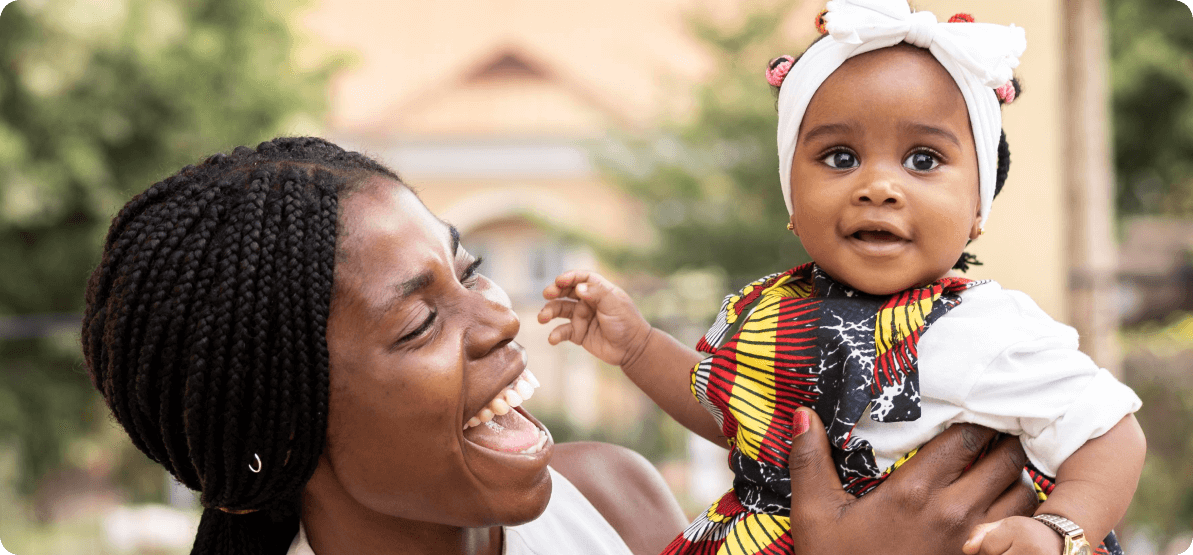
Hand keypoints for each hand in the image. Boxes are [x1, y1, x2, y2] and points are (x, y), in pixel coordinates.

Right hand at [539, 270, 652, 366]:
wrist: (632, 349)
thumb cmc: (627, 323)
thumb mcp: (614, 304)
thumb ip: (597, 294)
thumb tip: (578, 288)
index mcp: (599, 290)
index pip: (581, 278)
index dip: (570, 277)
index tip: (560, 281)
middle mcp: (588, 301)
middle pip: (566, 291)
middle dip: (555, 291)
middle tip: (547, 294)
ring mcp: (581, 317)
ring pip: (560, 310)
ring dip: (549, 312)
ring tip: (542, 317)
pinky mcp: (578, 333)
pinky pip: (563, 331)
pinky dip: (556, 334)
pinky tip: (552, 338)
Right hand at [786, 407, 1039, 554]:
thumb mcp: (814, 514)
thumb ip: (809, 460)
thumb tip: (803, 413)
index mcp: (913, 492)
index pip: (966, 437)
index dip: (974, 420)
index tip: (970, 414)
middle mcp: (953, 514)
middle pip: (1005, 460)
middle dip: (1003, 443)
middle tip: (992, 437)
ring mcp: (974, 543)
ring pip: (1024, 494)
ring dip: (1015, 478)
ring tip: (998, 472)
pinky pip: (1024, 530)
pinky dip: (1022, 514)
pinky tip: (1002, 510)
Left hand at [964, 517, 1064, 554]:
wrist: (1061, 540)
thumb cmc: (1026, 533)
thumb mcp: (1004, 525)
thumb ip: (981, 533)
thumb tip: (966, 550)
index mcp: (1019, 531)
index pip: (987, 548)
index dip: (988, 549)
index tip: (1001, 545)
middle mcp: (1031, 548)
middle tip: (1006, 549)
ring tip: (1012, 552)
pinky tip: (1017, 554)